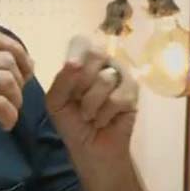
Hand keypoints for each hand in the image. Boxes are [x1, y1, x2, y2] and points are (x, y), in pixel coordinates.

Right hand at [0, 29, 33, 180]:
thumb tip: (30, 60)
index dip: (16, 50)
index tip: (24, 72)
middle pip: (4, 58)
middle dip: (19, 81)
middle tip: (12, 101)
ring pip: (6, 79)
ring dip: (15, 100)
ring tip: (6, 113)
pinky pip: (2, 104)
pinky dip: (10, 117)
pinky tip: (2, 126)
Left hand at [46, 35, 138, 165]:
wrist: (88, 149)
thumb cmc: (70, 122)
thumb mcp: (56, 102)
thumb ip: (62, 81)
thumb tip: (75, 63)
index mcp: (81, 62)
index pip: (81, 41)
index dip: (76, 52)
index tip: (71, 67)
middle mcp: (102, 65)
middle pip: (95, 54)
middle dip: (80, 82)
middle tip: (76, 99)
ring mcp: (120, 77)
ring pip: (105, 78)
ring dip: (90, 104)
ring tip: (88, 115)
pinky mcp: (133, 95)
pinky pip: (118, 98)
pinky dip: (104, 114)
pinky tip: (102, 121)